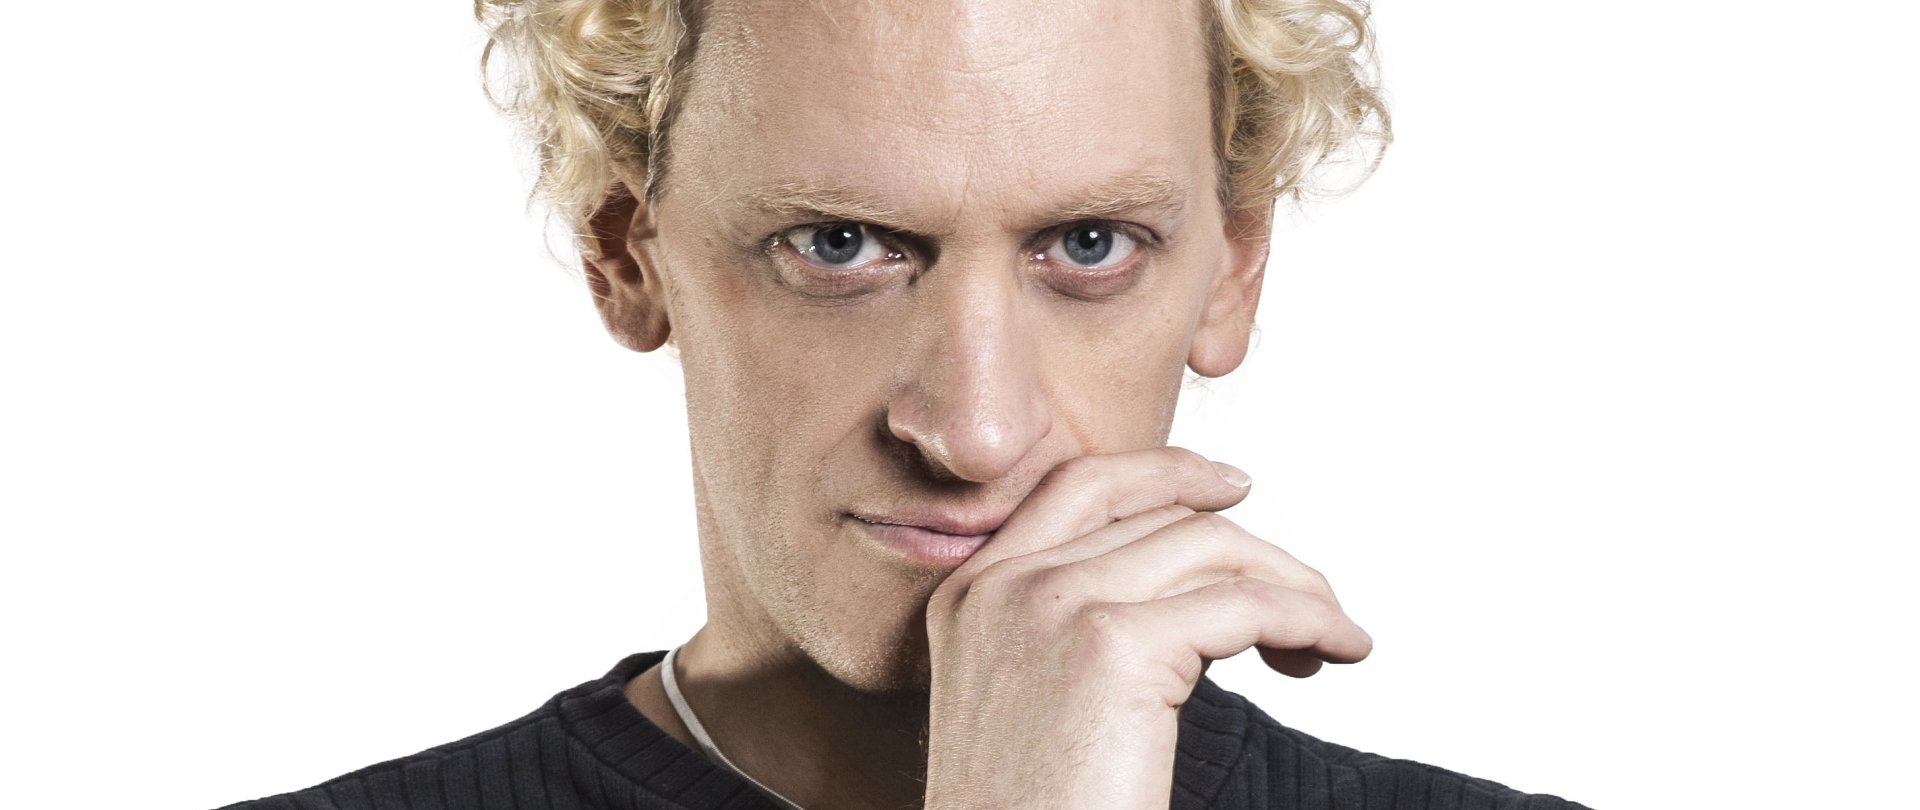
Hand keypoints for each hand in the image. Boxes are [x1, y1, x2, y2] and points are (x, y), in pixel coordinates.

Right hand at [921, 447, 1371, 809]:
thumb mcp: (1026, 702)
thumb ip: (1071, 628)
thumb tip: (1182, 589)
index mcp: (970, 592)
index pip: (1082, 487)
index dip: (1168, 472)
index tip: (1233, 486)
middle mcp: (1005, 584)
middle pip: (1163, 518)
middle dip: (1254, 552)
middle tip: (1309, 600)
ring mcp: (1056, 606)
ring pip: (1213, 550)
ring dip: (1294, 587)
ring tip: (1331, 637)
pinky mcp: (1114, 647)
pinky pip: (1247, 606)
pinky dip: (1309, 620)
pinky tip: (1335, 650)